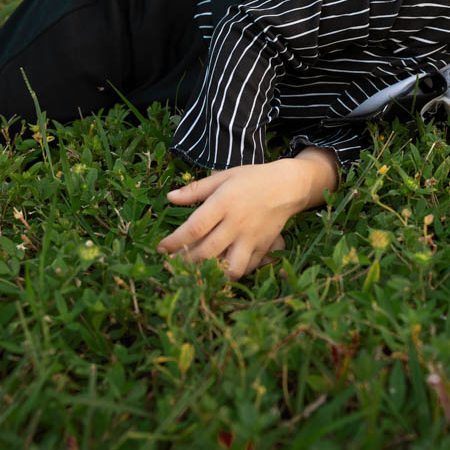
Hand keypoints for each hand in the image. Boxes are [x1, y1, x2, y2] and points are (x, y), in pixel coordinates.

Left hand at [157, 149, 337, 279]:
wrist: (287, 186)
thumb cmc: (252, 179)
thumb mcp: (224, 177)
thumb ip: (196, 189)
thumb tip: (169, 198)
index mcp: (224, 203)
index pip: (194, 228)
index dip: (175, 241)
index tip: (161, 248)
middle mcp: (237, 223)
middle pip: (206, 251)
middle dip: (185, 261)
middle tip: (173, 263)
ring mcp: (252, 238)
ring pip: (229, 267)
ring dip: (211, 273)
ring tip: (197, 270)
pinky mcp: (263, 247)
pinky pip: (246, 268)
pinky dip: (231, 272)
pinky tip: (220, 268)